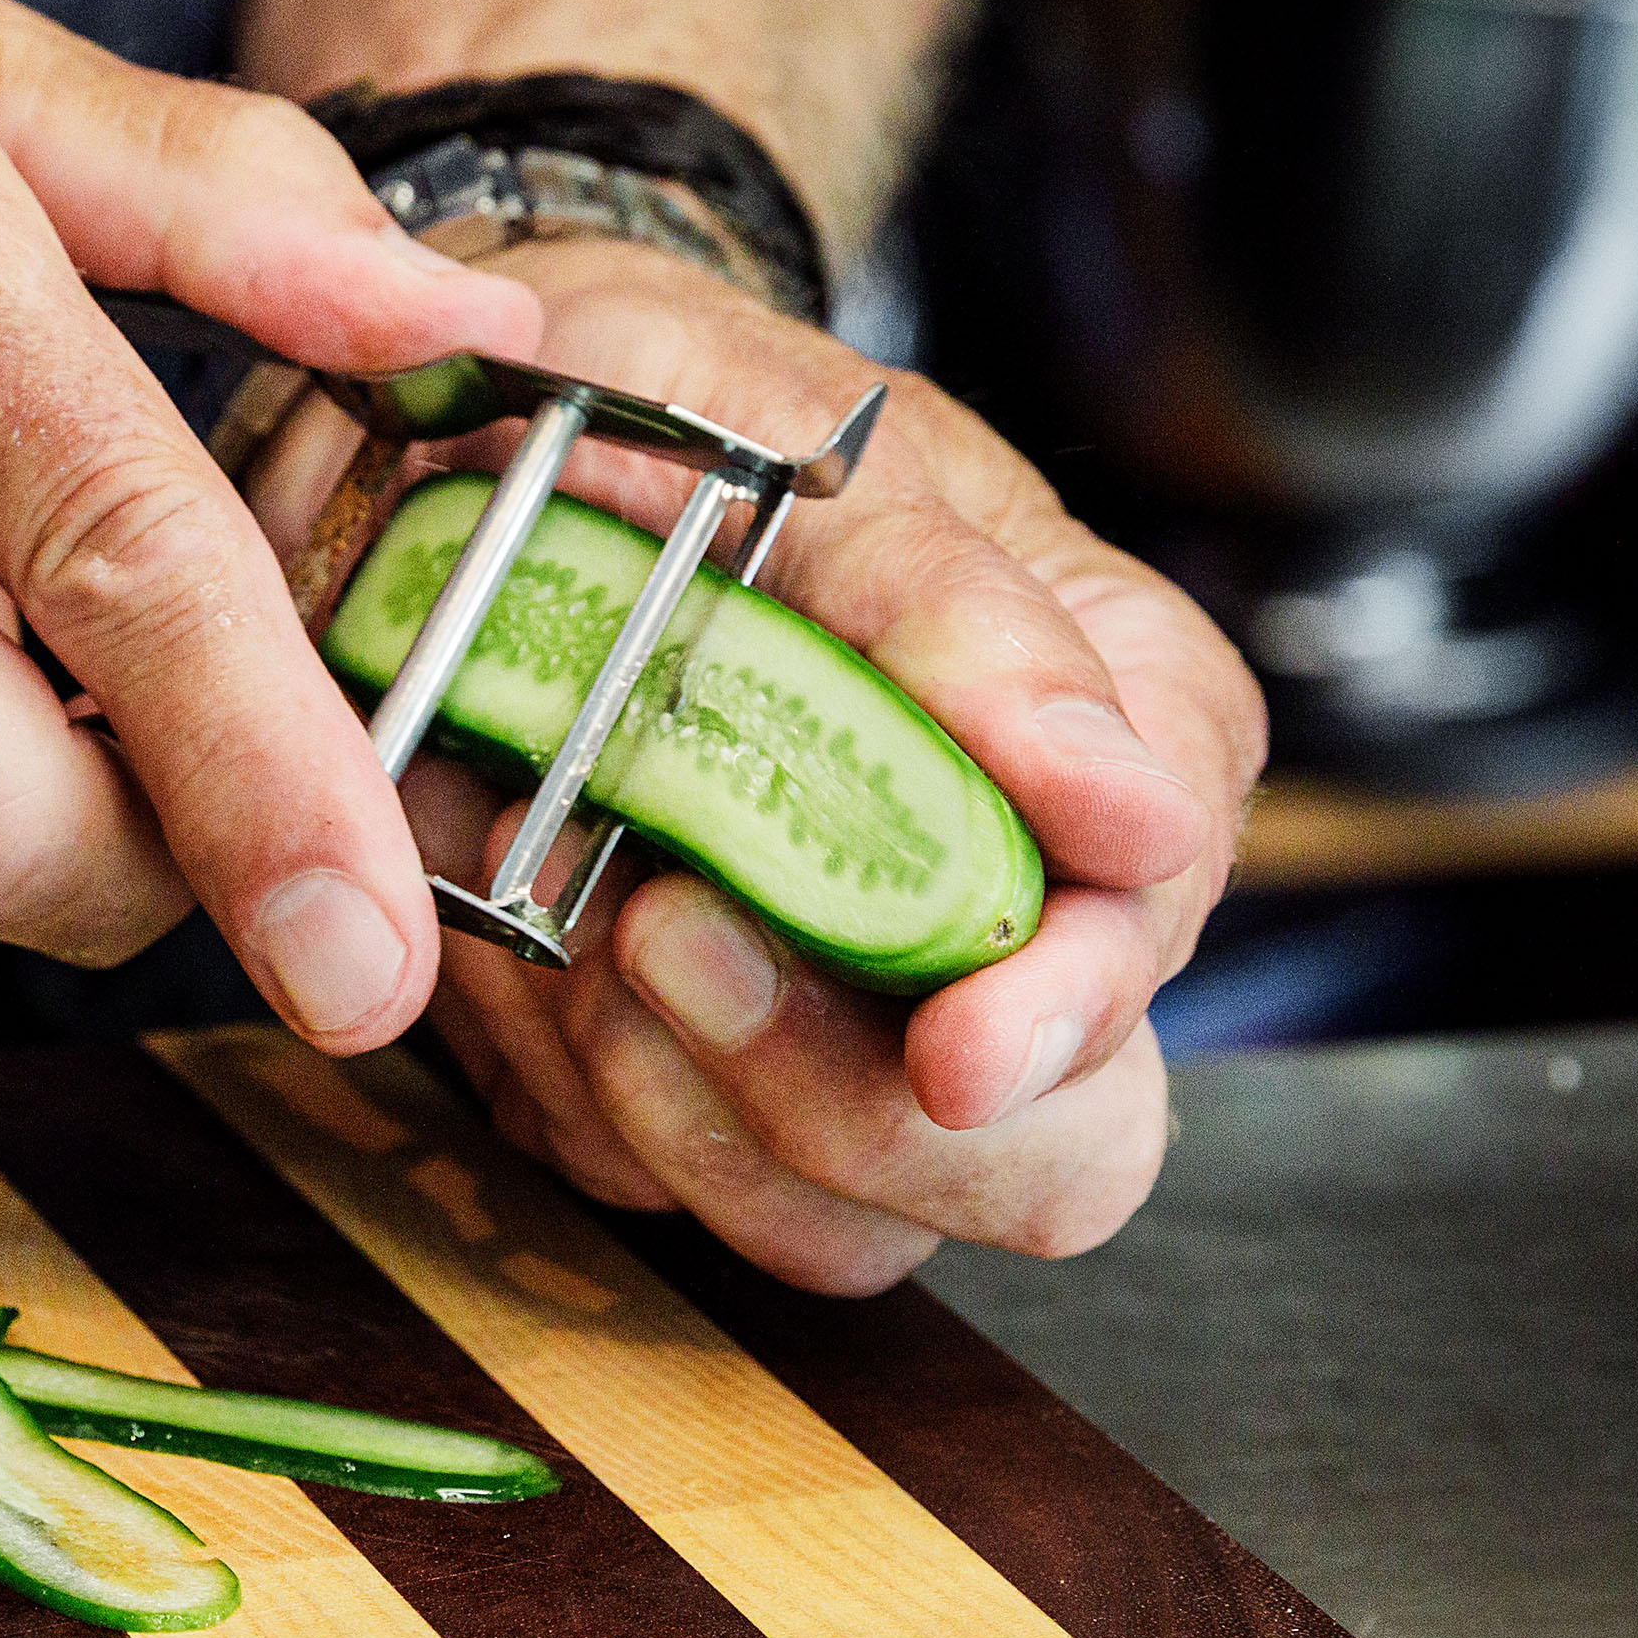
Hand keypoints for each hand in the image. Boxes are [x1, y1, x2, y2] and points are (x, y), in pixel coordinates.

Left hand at [244, 236, 1266, 1291]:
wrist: (486, 453)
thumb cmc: (685, 416)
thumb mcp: (804, 434)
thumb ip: (959, 612)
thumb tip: (1113, 801)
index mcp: (1115, 748)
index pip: (1151, 926)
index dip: (1068, 1009)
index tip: (956, 1046)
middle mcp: (1015, 927)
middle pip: (1047, 1164)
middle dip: (846, 1098)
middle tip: (663, 931)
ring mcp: (860, 1039)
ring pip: (840, 1221)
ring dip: (671, 1095)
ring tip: (548, 905)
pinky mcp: (694, 1100)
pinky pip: (650, 1182)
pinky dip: (559, 1080)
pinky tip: (509, 936)